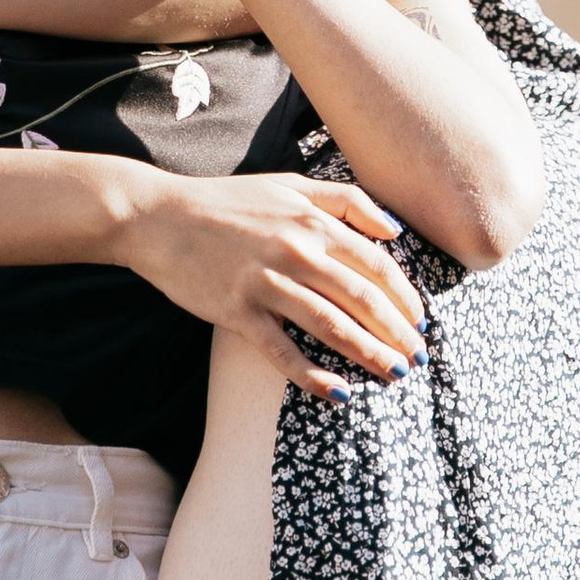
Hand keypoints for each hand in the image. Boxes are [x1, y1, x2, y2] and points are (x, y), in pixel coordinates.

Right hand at [118, 172, 425, 397]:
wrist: (159, 216)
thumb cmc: (228, 201)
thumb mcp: (289, 184)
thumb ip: (345, 200)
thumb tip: (395, 230)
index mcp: (311, 220)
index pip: (375, 262)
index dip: (404, 296)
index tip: (420, 321)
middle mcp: (295, 250)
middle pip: (362, 298)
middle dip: (397, 332)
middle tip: (418, 359)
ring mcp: (265, 282)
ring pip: (331, 325)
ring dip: (369, 355)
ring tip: (394, 376)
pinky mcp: (237, 310)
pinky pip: (282, 350)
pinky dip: (313, 376)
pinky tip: (339, 395)